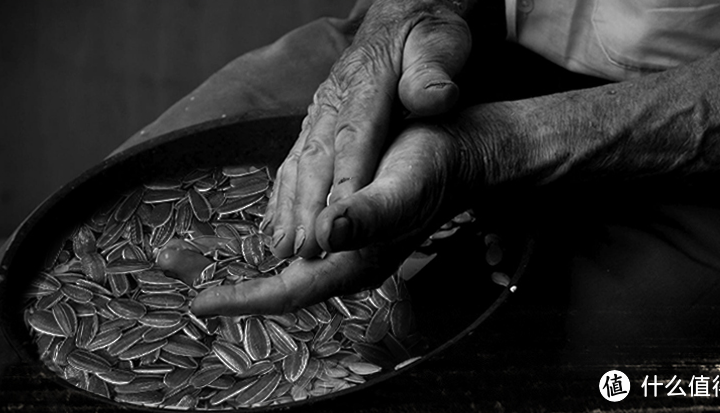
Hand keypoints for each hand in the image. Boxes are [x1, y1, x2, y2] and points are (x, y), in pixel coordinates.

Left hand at [192, 118, 485, 314]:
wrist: (458, 152)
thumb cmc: (432, 167)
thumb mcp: (403, 186)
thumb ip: (369, 214)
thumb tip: (327, 236)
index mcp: (358, 261)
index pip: (290, 292)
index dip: (244, 299)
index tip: (199, 302)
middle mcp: (348, 262)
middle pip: (278, 287)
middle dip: (228, 286)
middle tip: (173, 271)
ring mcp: (346, 248)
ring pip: (282, 269)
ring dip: (239, 268)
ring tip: (193, 259)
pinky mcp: (344, 229)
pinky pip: (294, 248)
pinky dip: (262, 247)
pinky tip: (244, 241)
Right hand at [263, 0, 472, 258]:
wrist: (403, 21)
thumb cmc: (425, 37)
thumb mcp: (439, 44)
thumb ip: (433, 72)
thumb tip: (436, 97)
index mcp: (367, 82)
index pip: (355, 134)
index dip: (347, 176)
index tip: (341, 214)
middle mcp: (335, 99)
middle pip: (317, 155)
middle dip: (307, 204)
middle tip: (303, 247)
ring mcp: (321, 111)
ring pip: (300, 162)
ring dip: (289, 207)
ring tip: (284, 246)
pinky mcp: (316, 122)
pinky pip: (294, 160)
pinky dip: (283, 194)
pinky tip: (276, 223)